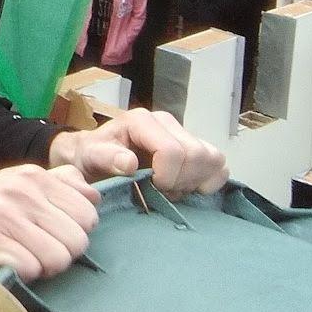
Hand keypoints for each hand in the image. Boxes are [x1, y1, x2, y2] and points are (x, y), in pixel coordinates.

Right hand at [0, 165, 100, 281]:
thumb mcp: (18, 183)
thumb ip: (58, 185)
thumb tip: (93, 194)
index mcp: (34, 176)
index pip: (89, 214)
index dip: (75, 231)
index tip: (53, 234)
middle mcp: (21, 192)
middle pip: (78, 241)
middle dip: (62, 253)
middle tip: (37, 250)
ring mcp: (3, 215)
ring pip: (59, 258)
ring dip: (43, 267)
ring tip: (23, 257)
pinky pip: (31, 270)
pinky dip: (22, 273)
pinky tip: (6, 262)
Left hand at [50, 107, 226, 196]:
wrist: (94, 158)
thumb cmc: (92, 157)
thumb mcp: (90, 157)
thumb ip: (106, 158)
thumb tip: (128, 162)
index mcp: (142, 121)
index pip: (172, 151)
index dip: (166, 176)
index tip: (150, 187)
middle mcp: (167, 122)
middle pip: (197, 156)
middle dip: (180, 181)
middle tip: (160, 190)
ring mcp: (184, 134)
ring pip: (213, 159)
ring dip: (195, 181)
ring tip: (171, 188)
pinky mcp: (197, 148)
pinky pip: (220, 166)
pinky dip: (208, 182)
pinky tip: (186, 188)